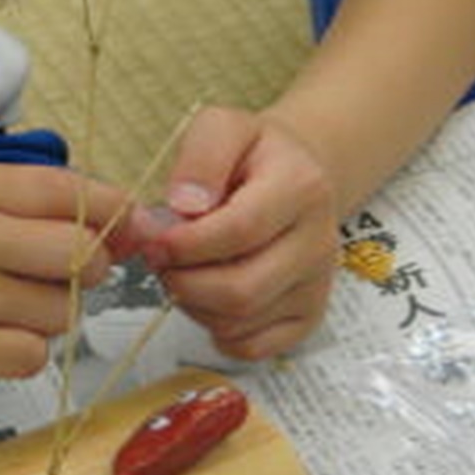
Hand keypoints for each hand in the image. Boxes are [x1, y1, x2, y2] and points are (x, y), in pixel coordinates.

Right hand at [0, 164, 130, 406]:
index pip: (67, 189)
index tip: (125, 231)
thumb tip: (130, 224)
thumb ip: (33, 211)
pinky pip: (32, 355)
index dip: (111, 212)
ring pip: (62, 309)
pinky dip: (19, 355)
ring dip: (47, 320)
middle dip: (89, 271)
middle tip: (56, 280)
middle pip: (80, 250)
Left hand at [140, 106, 339, 360]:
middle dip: (183, 281)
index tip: (154, 239)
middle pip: (241, 290)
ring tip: (184, 271)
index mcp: (302, 188)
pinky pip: (252, 347)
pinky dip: (217, 331)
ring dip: (194, 304)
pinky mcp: (308, 316)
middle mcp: (320, 242)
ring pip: (240, 322)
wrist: (293, 176)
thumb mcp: (223, 127)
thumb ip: (201, 156)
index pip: (240, 232)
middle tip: (161, 260)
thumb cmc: (252, 156)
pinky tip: (209, 298)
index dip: (186, 244)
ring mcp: (317, 285)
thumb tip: (186, 206)